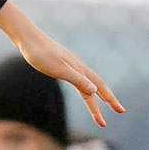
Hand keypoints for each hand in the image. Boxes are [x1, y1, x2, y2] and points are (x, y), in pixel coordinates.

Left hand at [0, 1, 124, 127]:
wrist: (27, 37)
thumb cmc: (40, 54)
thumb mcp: (59, 69)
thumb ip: (77, 80)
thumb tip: (95, 90)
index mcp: (79, 69)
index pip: (98, 89)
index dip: (110, 101)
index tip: (121, 112)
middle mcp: (79, 66)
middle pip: (98, 86)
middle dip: (109, 99)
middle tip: (120, 111)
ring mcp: (71, 64)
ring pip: (89, 82)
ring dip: (97, 95)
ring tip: (105, 103)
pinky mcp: (62, 63)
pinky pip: (80, 78)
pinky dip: (86, 86)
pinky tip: (85, 88)